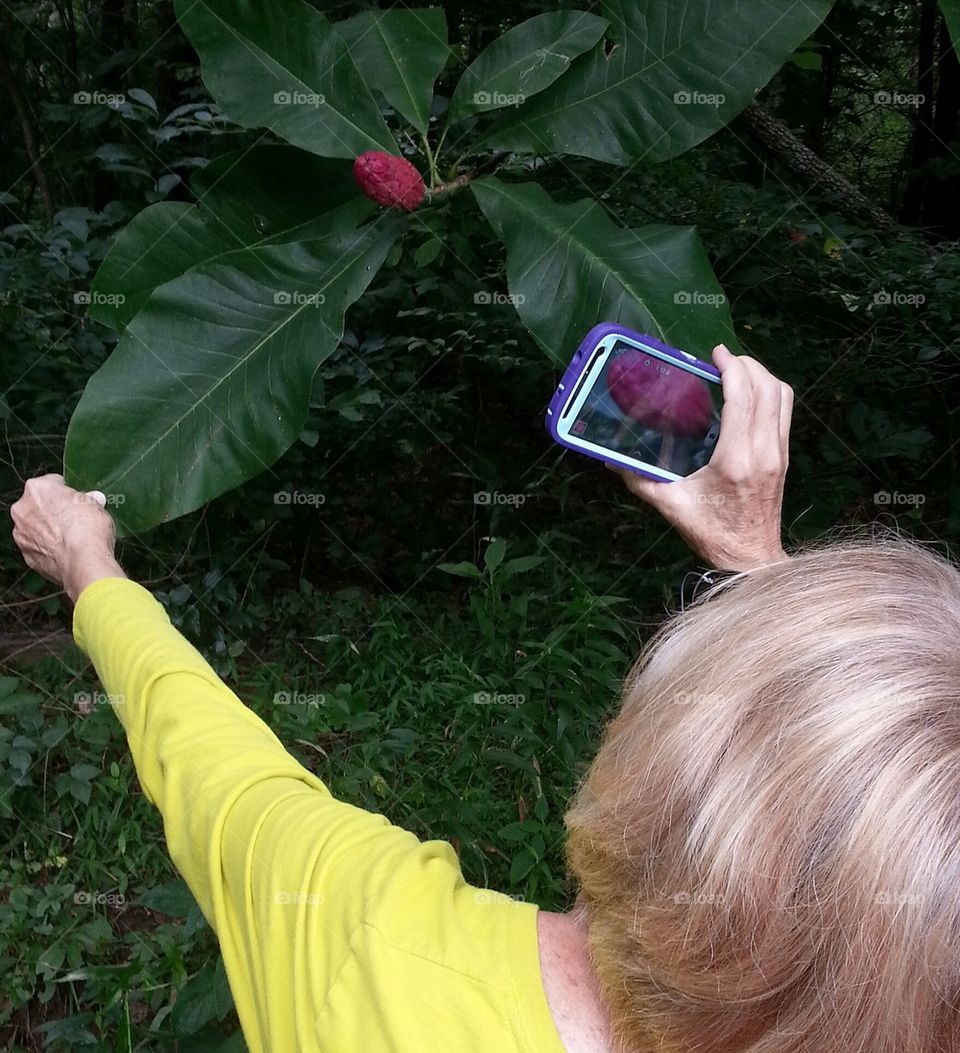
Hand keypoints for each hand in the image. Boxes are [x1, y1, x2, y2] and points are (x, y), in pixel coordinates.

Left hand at [10, 474, 125, 602]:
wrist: (84, 561)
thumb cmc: (88, 530)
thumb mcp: (96, 505)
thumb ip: (88, 500)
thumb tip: (93, 501)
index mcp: (37, 489)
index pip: (53, 483)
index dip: (68, 492)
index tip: (78, 500)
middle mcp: (23, 509)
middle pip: (39, 505)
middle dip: (55, 511)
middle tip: (76, 519)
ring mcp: (22, 535)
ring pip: (36, 528)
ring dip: (50, 531)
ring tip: (73, 538)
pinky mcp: (27, 556)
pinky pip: (39, 548)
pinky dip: (50, 549)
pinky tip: (68, 551)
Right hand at [610, 344, 792, 571]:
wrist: (750, 559)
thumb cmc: (713, 535)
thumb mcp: (671, 507)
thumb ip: (639, 480)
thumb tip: (610, 460)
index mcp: (736, 461)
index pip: (743, 398)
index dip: (733, 368)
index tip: (716, 354)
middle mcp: (764, 452)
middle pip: (768, 388)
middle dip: (747, 364)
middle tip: (723, 359)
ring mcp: (779, 454)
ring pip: (782, 396)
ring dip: (762, 375)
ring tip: (737, 370)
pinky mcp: (784, 457)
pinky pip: (784, 411)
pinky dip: (769, 392)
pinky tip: (748, 394)